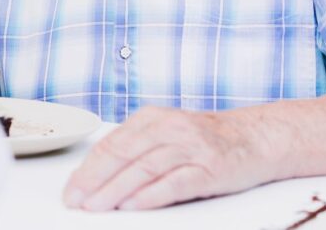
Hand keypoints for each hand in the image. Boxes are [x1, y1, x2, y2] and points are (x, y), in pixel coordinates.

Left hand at [63, 107, 272, 211]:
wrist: (254, 137)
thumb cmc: (203, 140)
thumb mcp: (165, 133)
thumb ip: (135, 149)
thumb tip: (96, 176)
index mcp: (151, 118)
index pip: (111, 145)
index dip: (87, 169)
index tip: (70, 190)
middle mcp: (169, 128)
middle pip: (123, 155)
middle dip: (94, 180)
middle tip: (76, 201)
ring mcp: (191, 147)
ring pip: (144, 168)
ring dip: (116, 190)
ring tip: (96, 207)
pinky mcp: (210, 167)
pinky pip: (176, 182)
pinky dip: (152, 194)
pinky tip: (133, 205)